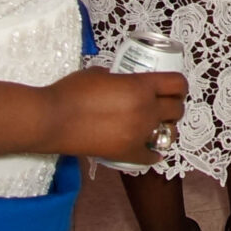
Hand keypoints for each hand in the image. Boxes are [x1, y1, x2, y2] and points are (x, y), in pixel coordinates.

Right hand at [42, 67, 185, 162]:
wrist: (52, 119)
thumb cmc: (71, 91)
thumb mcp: (98, 74)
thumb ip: (117, 78)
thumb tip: (120, 82)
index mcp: (141, 85)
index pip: (177, 84)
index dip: (179, 86)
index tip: (174, 89)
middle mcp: (146, 109)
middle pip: (177, 109)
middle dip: (174, 107)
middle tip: (165, 107)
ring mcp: (138, 133)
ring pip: (169, 133)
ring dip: (166, 129)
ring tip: (158, 128)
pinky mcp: (126, 152)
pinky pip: (151, 156)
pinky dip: (153, 154)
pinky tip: (152, 151)